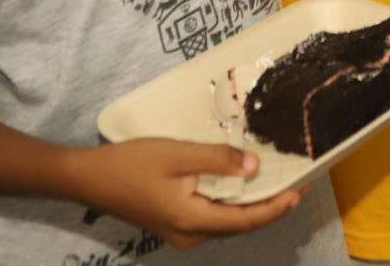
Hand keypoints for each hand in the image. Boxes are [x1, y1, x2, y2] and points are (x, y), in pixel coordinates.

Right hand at [67, 139, 299, 249]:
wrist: (89, 178)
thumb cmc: (132, 164)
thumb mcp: (178, 155)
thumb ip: (217, 160)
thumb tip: (254, 166)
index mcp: (193, 221)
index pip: (245, 220)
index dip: (275, 208)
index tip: (300, 192)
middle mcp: (189, 235)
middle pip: (238, 224)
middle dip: (267, 206)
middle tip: (294, 183)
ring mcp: (179, 233)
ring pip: (225, 221)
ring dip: (249, 204)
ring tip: (274, 182)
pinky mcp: (173, 224)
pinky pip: (211, 216)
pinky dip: (229, 202)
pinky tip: (239, 184)